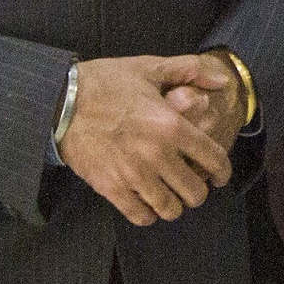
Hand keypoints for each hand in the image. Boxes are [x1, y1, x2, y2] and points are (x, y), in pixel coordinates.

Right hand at [62, 56, 237, 225]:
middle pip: (195, 192)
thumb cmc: (106, 82)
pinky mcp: (111, 187)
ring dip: (174, 204)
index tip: (220, 175)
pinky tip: (146, 203)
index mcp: (171, 125)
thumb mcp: (150, 68)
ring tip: (169, 195)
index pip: (214, 160)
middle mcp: (156, 154)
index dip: (223, 171)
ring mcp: (133, 174)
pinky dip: (148, 214)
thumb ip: (190, 71)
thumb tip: (221, 81)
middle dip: (198, 190)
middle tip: (191, 184)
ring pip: (170, 209)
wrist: (60, 100)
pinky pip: (140, 216)